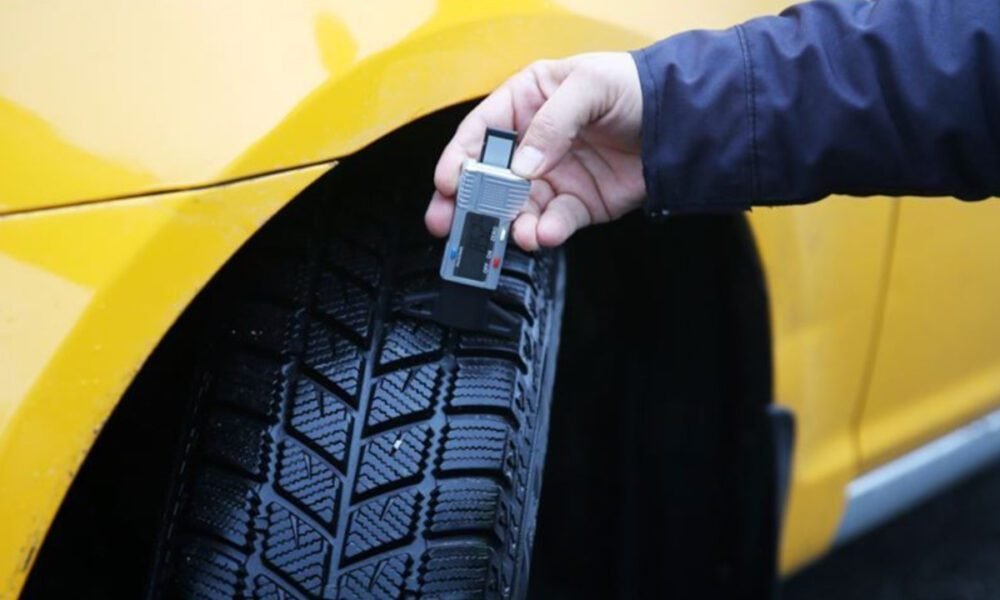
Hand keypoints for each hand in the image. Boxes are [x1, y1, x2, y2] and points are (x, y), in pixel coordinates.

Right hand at [425, 52, 645, 249]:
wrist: (681, 119)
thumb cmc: (632, 86)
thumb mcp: (588, 86)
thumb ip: (553, 123)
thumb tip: (523, 165)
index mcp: (526, 102)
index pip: (481, 131)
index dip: (460, 157)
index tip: (447, 182)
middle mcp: (532, 143)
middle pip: (489, 177)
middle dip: (468, 202)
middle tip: (448, 224)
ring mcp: (553, 177)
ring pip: (518, 208)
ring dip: (510, 224)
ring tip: (514, 233)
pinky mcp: (576, 205)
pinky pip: (554, 222)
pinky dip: (546, 231)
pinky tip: (545, 233)